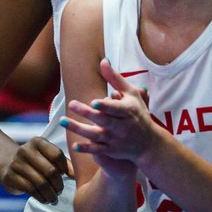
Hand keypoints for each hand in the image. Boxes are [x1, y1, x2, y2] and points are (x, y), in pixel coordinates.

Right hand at [0, 137, 73, 203]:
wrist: (8, 165)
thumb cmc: (36, 162)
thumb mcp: (48, 157)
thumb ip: (64, 163)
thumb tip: (75, 175)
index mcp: (37, 142)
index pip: (57, 155)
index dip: (65, 168)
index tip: (66, 175)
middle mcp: (25, 150)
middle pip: (50, 171)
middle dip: (58, 184)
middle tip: (60, 190)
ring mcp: (16, 163)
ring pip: (41, 183)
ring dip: (51, 194)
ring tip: (54, 198)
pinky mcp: (10, 177)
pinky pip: (31, 190)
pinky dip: (41, 197)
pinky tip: (44, 199)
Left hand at [63, 59, 158, 174]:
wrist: (149, 144)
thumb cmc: (138, 113)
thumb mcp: (131, 95)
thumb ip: (115, 79)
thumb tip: (103, 60)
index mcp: (128, 111)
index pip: (116, 109)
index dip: (106, 106)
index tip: (94, 102)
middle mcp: (123, 127)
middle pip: (103, 120)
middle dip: (87, 113)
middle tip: (71, 104)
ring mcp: (116, 139)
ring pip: (96, 135)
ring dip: (79, 129)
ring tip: (62, 121)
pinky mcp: (111, 150)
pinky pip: (98, 150)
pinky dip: (86, 148)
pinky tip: (74, 145)